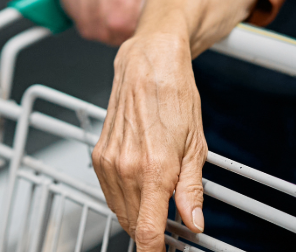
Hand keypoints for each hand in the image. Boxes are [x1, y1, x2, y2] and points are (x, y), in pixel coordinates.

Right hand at [51, 0, 170, 44]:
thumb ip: (168, 4)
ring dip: (98, 25)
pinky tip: (96, 3)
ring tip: (113, 13)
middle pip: (102, 24)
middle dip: (114, 33)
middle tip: (126, 25)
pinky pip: (70, 10)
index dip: (128, 34)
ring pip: (85, 20)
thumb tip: (162, 32)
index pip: (121, 21)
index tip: (137, 31)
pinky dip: (82, 13)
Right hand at [92, 32, 206, 251]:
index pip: (147, 231)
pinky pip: (109, 192)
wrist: (148, 64)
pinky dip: (123, 198)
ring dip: (137, 215)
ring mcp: (109, 161)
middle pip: (133, 224)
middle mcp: (127, 167)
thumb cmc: (174, 95)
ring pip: (119, 210)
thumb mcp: (196, 145)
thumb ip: (192, 190)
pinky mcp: (99, 155)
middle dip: (151, 232)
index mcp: (155, 168)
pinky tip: (140, 187)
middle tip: (171, 227)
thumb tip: (193, 221)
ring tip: (158, 203)